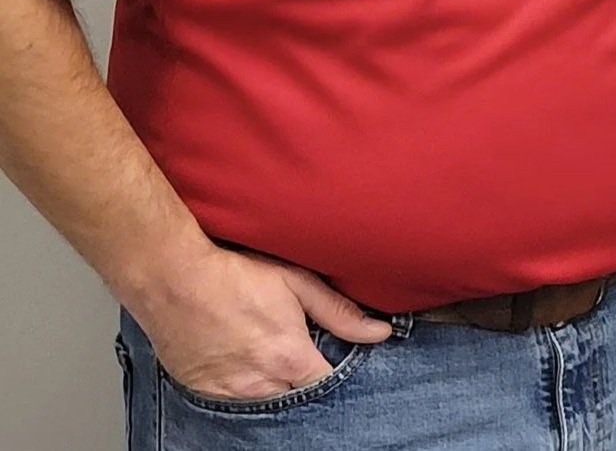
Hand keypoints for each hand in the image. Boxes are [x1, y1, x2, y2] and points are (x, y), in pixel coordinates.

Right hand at [128, 242, 391, 400]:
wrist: (173, 279)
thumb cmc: (235, 275)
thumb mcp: (297, 282)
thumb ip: (340, 312)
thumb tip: (380, 332)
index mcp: (289, 358)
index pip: (326, 386)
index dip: (334, 374)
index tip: (334, 358)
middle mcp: (260, 384)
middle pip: (296, 398)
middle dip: (304, 381)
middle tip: (303, 356)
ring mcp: (228, 392)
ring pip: (265, 402)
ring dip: (275, 386)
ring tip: (273, 358)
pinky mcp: (202, 392)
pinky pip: (231, 403)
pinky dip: (244, 388)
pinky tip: (245, 364)